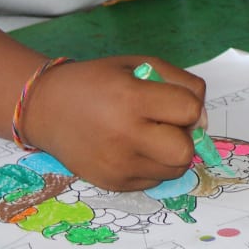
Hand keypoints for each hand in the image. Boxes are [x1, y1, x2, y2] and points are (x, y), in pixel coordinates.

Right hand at [22, 56, 205, 191]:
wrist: (45, 108)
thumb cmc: (96, 82)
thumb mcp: (137, 65)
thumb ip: (179, 83)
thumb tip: (203, 120)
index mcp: (130, 98)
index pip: (189, 110)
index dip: (189, 105)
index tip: (172, 101)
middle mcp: (124, 136)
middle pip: (185, 151)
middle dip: (183, 137)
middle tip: (165, 125)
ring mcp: (118, 164)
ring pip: (174, 170)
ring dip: (171, 153)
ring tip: (150, 137)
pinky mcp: (113, 183)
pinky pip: (154, 181)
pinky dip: (153, 166)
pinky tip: (133, 149)